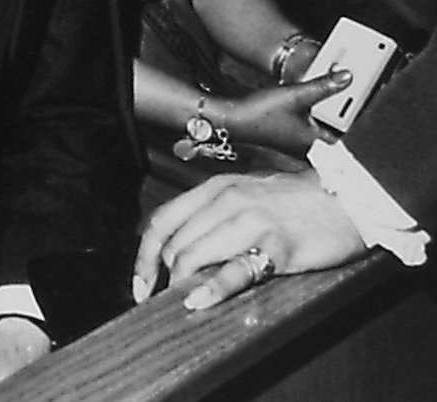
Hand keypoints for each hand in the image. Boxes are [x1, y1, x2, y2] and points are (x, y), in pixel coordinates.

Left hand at [133, 169, 364, 311]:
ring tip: (184, 300)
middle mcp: (226, 201)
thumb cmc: (299, 200)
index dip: (145, 256)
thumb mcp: (247, 194)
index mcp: (215, 188)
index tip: (140, 283)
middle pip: (176, 244)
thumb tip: (186, 248)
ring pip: (195, 255)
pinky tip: (199, 301)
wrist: (350, 198)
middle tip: (168, 297)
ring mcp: (249, 222)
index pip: (162, 221)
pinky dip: (212, 289)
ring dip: (183, 283)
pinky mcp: (275, 246)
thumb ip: (215, 214)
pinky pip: (234, 271)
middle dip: (166, 275)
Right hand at [214, 71, 350, 157]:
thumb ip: (324, 85)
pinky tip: (307, 100)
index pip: (346, 132)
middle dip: (340, 111)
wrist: (232, 118)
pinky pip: (308, 124)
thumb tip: (347, 78)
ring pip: (320, 125)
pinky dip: (312, 112)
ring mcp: (297, 141)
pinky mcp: (287, 135)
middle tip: (347, 92)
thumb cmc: (260, 114)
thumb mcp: (297, 95)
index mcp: (315, 142)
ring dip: (325, 111)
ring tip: (330, 93)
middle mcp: (308, 145)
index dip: (354, 116)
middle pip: (334, 128)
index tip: (361, 100)